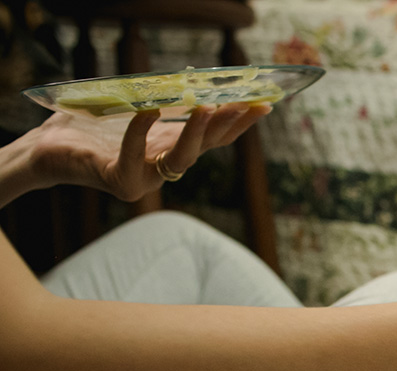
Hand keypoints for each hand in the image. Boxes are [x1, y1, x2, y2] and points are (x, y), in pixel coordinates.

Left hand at [26, 103, 268, 200]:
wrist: (49, 153)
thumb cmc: (88, 132)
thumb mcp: (132, 115)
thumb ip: (159, 106)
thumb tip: (190, 79)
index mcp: (171, 150)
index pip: (214, 140)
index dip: (239, 124)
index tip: (263, 104)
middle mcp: (164, 168)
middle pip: (206, 149)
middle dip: (229, 126)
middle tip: (248, 104)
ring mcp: (146, 178)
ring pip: (181, 159)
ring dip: (197, 133)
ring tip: (208, 107)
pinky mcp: (121, 181)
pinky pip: (135, 154)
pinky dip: (142, 131)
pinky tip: (149, 110)